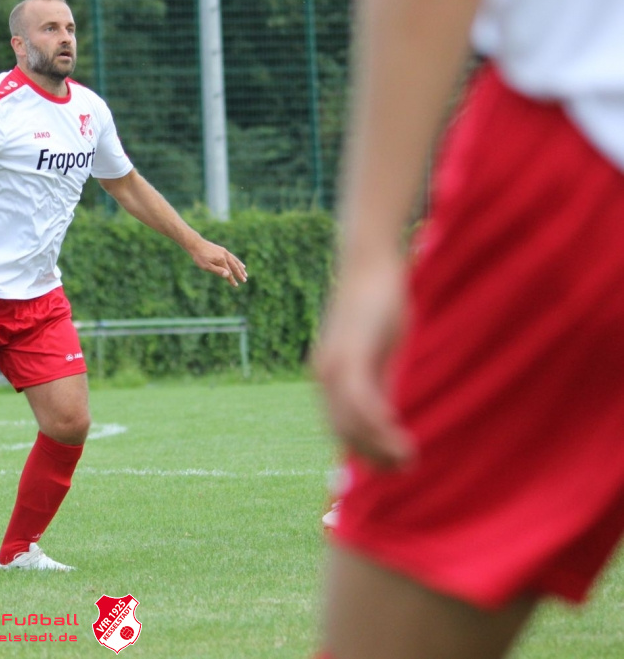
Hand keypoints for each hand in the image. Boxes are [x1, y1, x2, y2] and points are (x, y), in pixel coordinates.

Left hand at [192, 241, 247, 286]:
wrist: (196, 244)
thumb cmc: (199, 257)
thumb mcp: (206, 266)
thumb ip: (217, 271)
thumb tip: (228, 275)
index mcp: (221, 261)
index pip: (229, 273)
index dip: (232, 280)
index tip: (236, 285)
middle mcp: (225, 256)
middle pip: (234, 267)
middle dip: (239, 274)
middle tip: (244, 280)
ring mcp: (225, 252)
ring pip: (235, 261)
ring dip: (240, 268)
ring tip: (245, 273)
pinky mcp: (223, 250)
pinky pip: (232, 257)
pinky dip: (237, 261)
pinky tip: (239, 263)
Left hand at [312, 252, 415, 469]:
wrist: (370, 264)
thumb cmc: (379, 304)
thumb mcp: (380, 351)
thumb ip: (380, 382)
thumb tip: (388, 417)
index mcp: (328, 375)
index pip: (340, 427)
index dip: (365, 451)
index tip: (392, 466)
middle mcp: (325, 374)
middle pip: (344, 432)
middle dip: (373, 457)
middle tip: (404, 470)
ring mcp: (334, 365)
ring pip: (351, 422)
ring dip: (380, 447)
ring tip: (408, 460)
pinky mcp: (350, 355)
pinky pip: (361, 401)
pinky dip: (379, 425)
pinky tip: (400, 437)